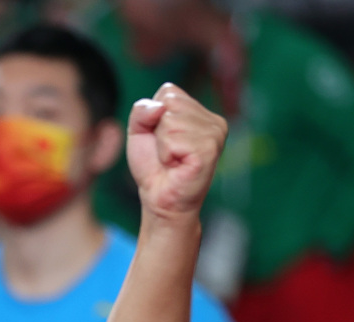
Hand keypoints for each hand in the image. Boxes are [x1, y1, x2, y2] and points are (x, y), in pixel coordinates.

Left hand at [127, 84, 227, 221]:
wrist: (159, 198)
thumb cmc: (152, 166)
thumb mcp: (138, 131)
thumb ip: (141, 109)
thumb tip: (161, 107)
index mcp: (199, 111)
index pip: (168, 91)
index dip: (153, 117)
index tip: (161, 139)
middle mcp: (213, 119)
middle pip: (168, 104)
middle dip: (157, 131)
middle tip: (167, 152)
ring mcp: (214, 133)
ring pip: (169, 121)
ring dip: (162, 145)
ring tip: (172, 159)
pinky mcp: (209, 149)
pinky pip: (173, 139)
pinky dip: (166, 154)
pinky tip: (176, 165)